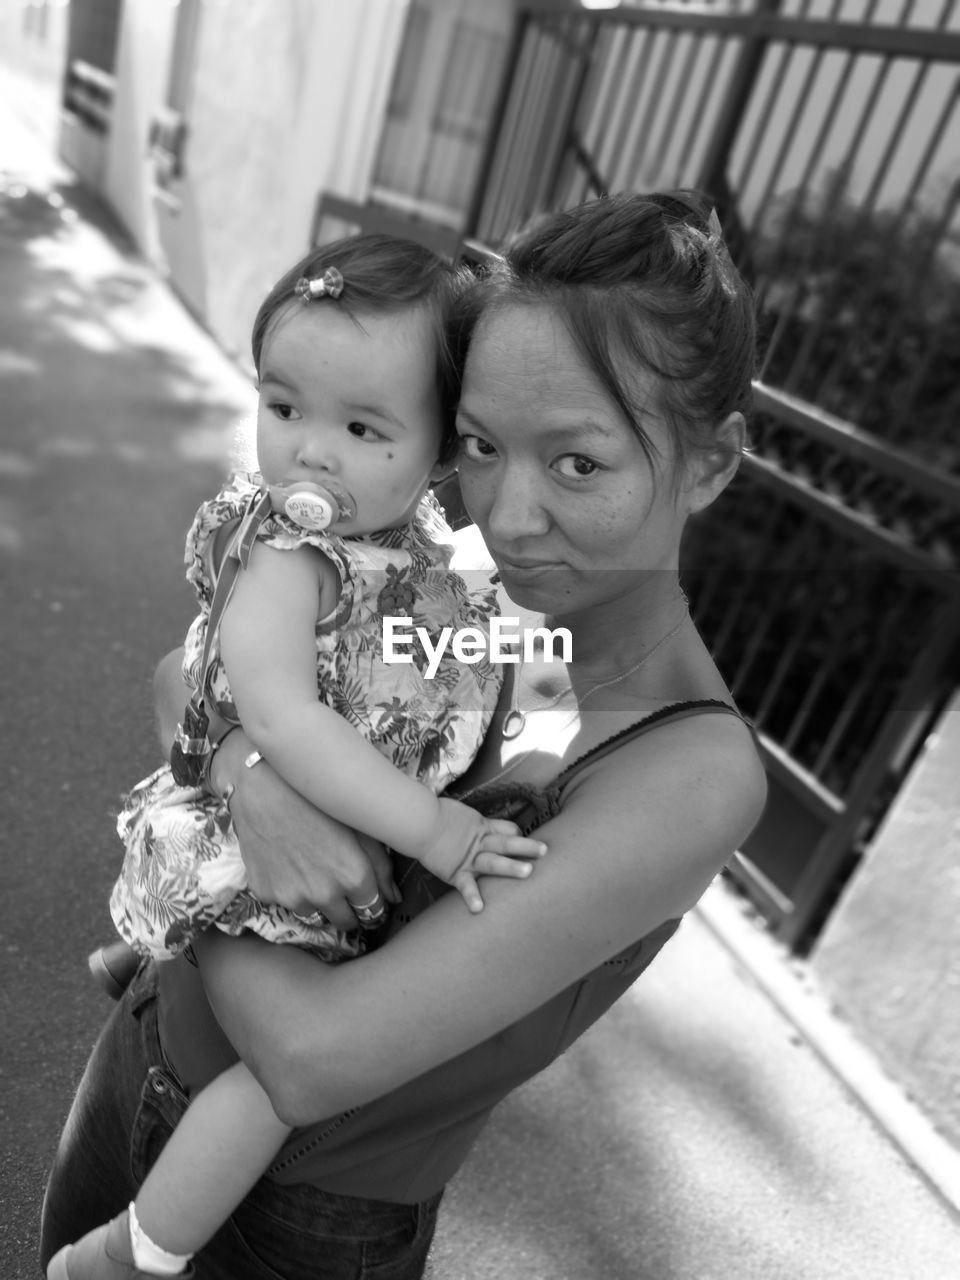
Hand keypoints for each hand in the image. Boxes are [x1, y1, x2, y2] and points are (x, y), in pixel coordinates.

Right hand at [212, 731, 398, 930]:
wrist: (263, 783)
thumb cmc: (318, 797)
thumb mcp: (360, 824)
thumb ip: (382, 865)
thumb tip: (394, 898)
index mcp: (354, 878)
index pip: (374, 913)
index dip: (375, 906)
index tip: (371, 899)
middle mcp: (324, 895)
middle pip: (345, 922)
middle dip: (350, 909)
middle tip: (344, 888)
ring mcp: (291, 897)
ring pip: (314, 915)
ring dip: (318, 902)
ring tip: (314, 871)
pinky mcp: (265, 893)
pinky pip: (284, 902)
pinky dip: (290, 889)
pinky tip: (288, 863)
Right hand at [419, 797, 547, 914]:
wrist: (418, 822)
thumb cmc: (435, 815)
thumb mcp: (459, 814)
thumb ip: (472, 822)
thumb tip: (479, 823)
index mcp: (481, 826)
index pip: (506, 829)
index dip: (516, 833)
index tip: (525, 839)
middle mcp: (479, 843)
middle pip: (506, 842)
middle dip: (526, 846)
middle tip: (545, 850)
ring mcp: (468, 858)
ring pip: (493, 862)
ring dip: (510, 867)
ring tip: (528, 872)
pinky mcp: (455, 872)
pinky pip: (466, 886)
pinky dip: (472, 896)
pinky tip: (479, 909)